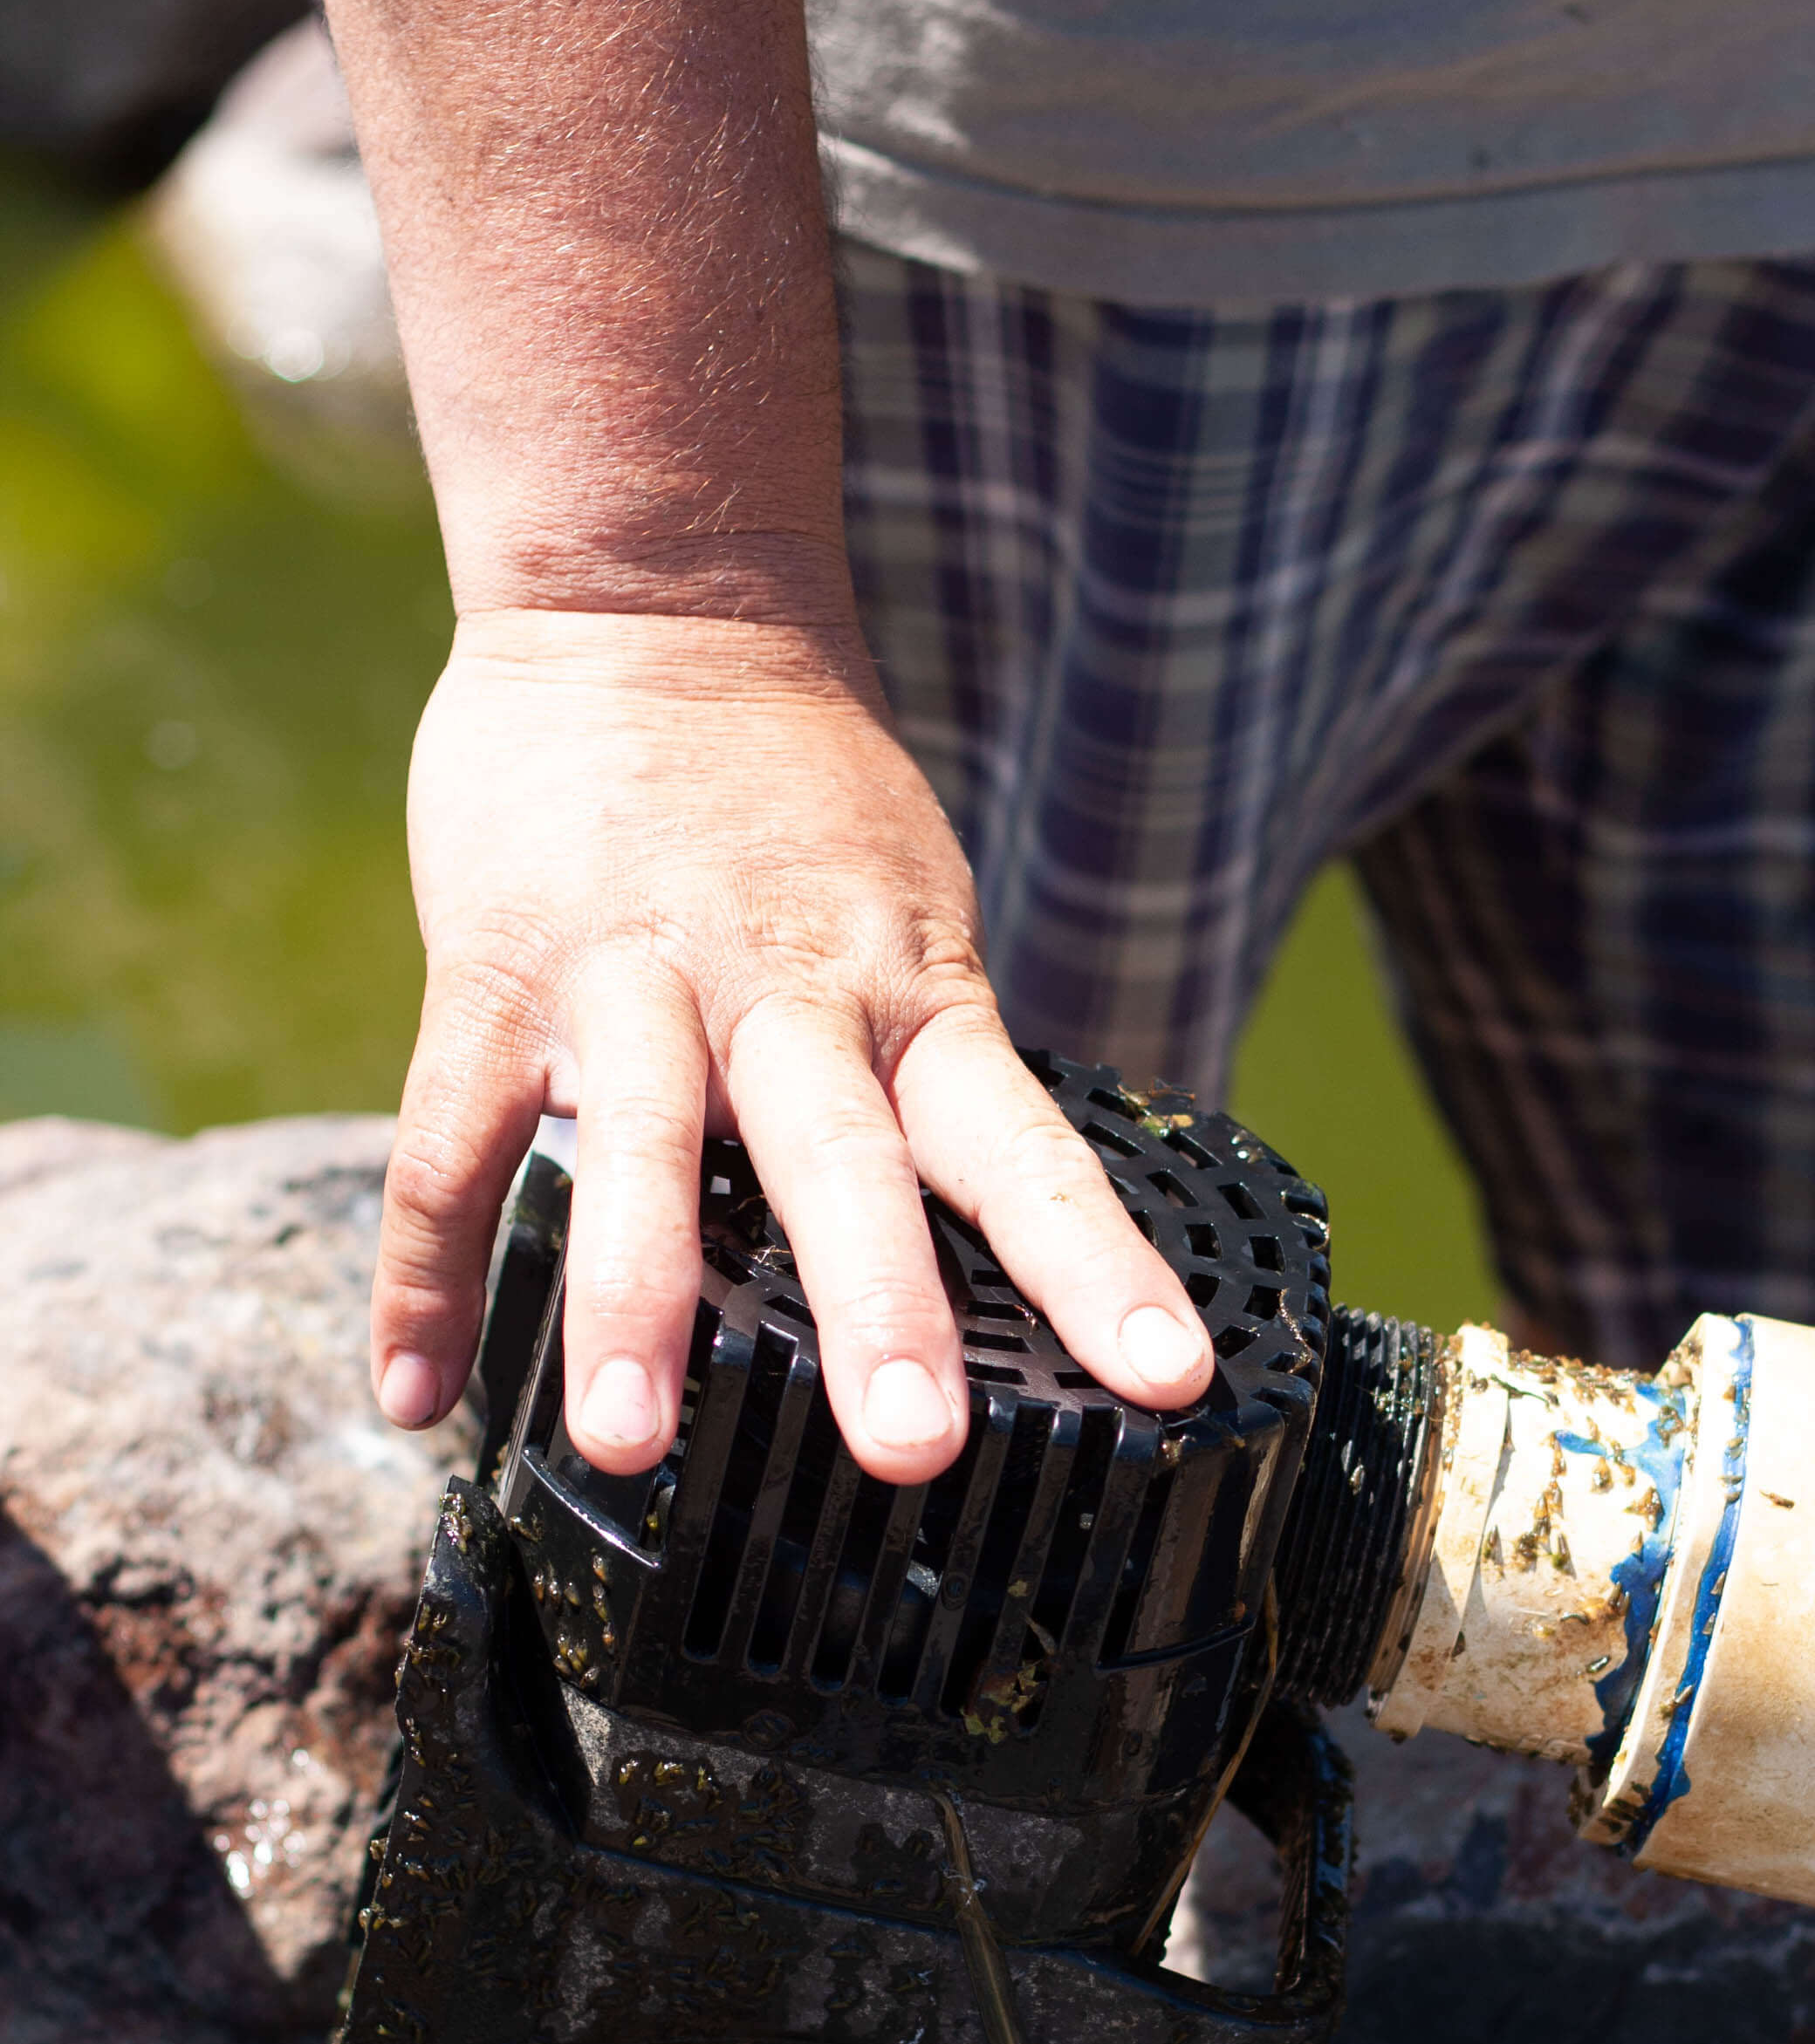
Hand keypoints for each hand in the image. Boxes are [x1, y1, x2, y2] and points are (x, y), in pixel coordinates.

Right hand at [369, 605, 1214, 1482]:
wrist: (653, 601)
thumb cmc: (798, 801)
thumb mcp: (910, 919)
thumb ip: (932, 1069)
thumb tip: (1005, 1243)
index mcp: (908, 994)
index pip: (1023, 1146)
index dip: (1096, 1265)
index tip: (1166, 1378)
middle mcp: (787, 995)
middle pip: (844, 1161)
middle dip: (877, 1307)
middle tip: (911, 1443)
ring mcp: (633, 982)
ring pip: (638, 1148)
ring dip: (633, 1296)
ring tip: (627, 1438)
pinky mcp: (495, 973)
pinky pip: (449, 1142)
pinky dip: (426, 1278)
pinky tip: (418, 1400)